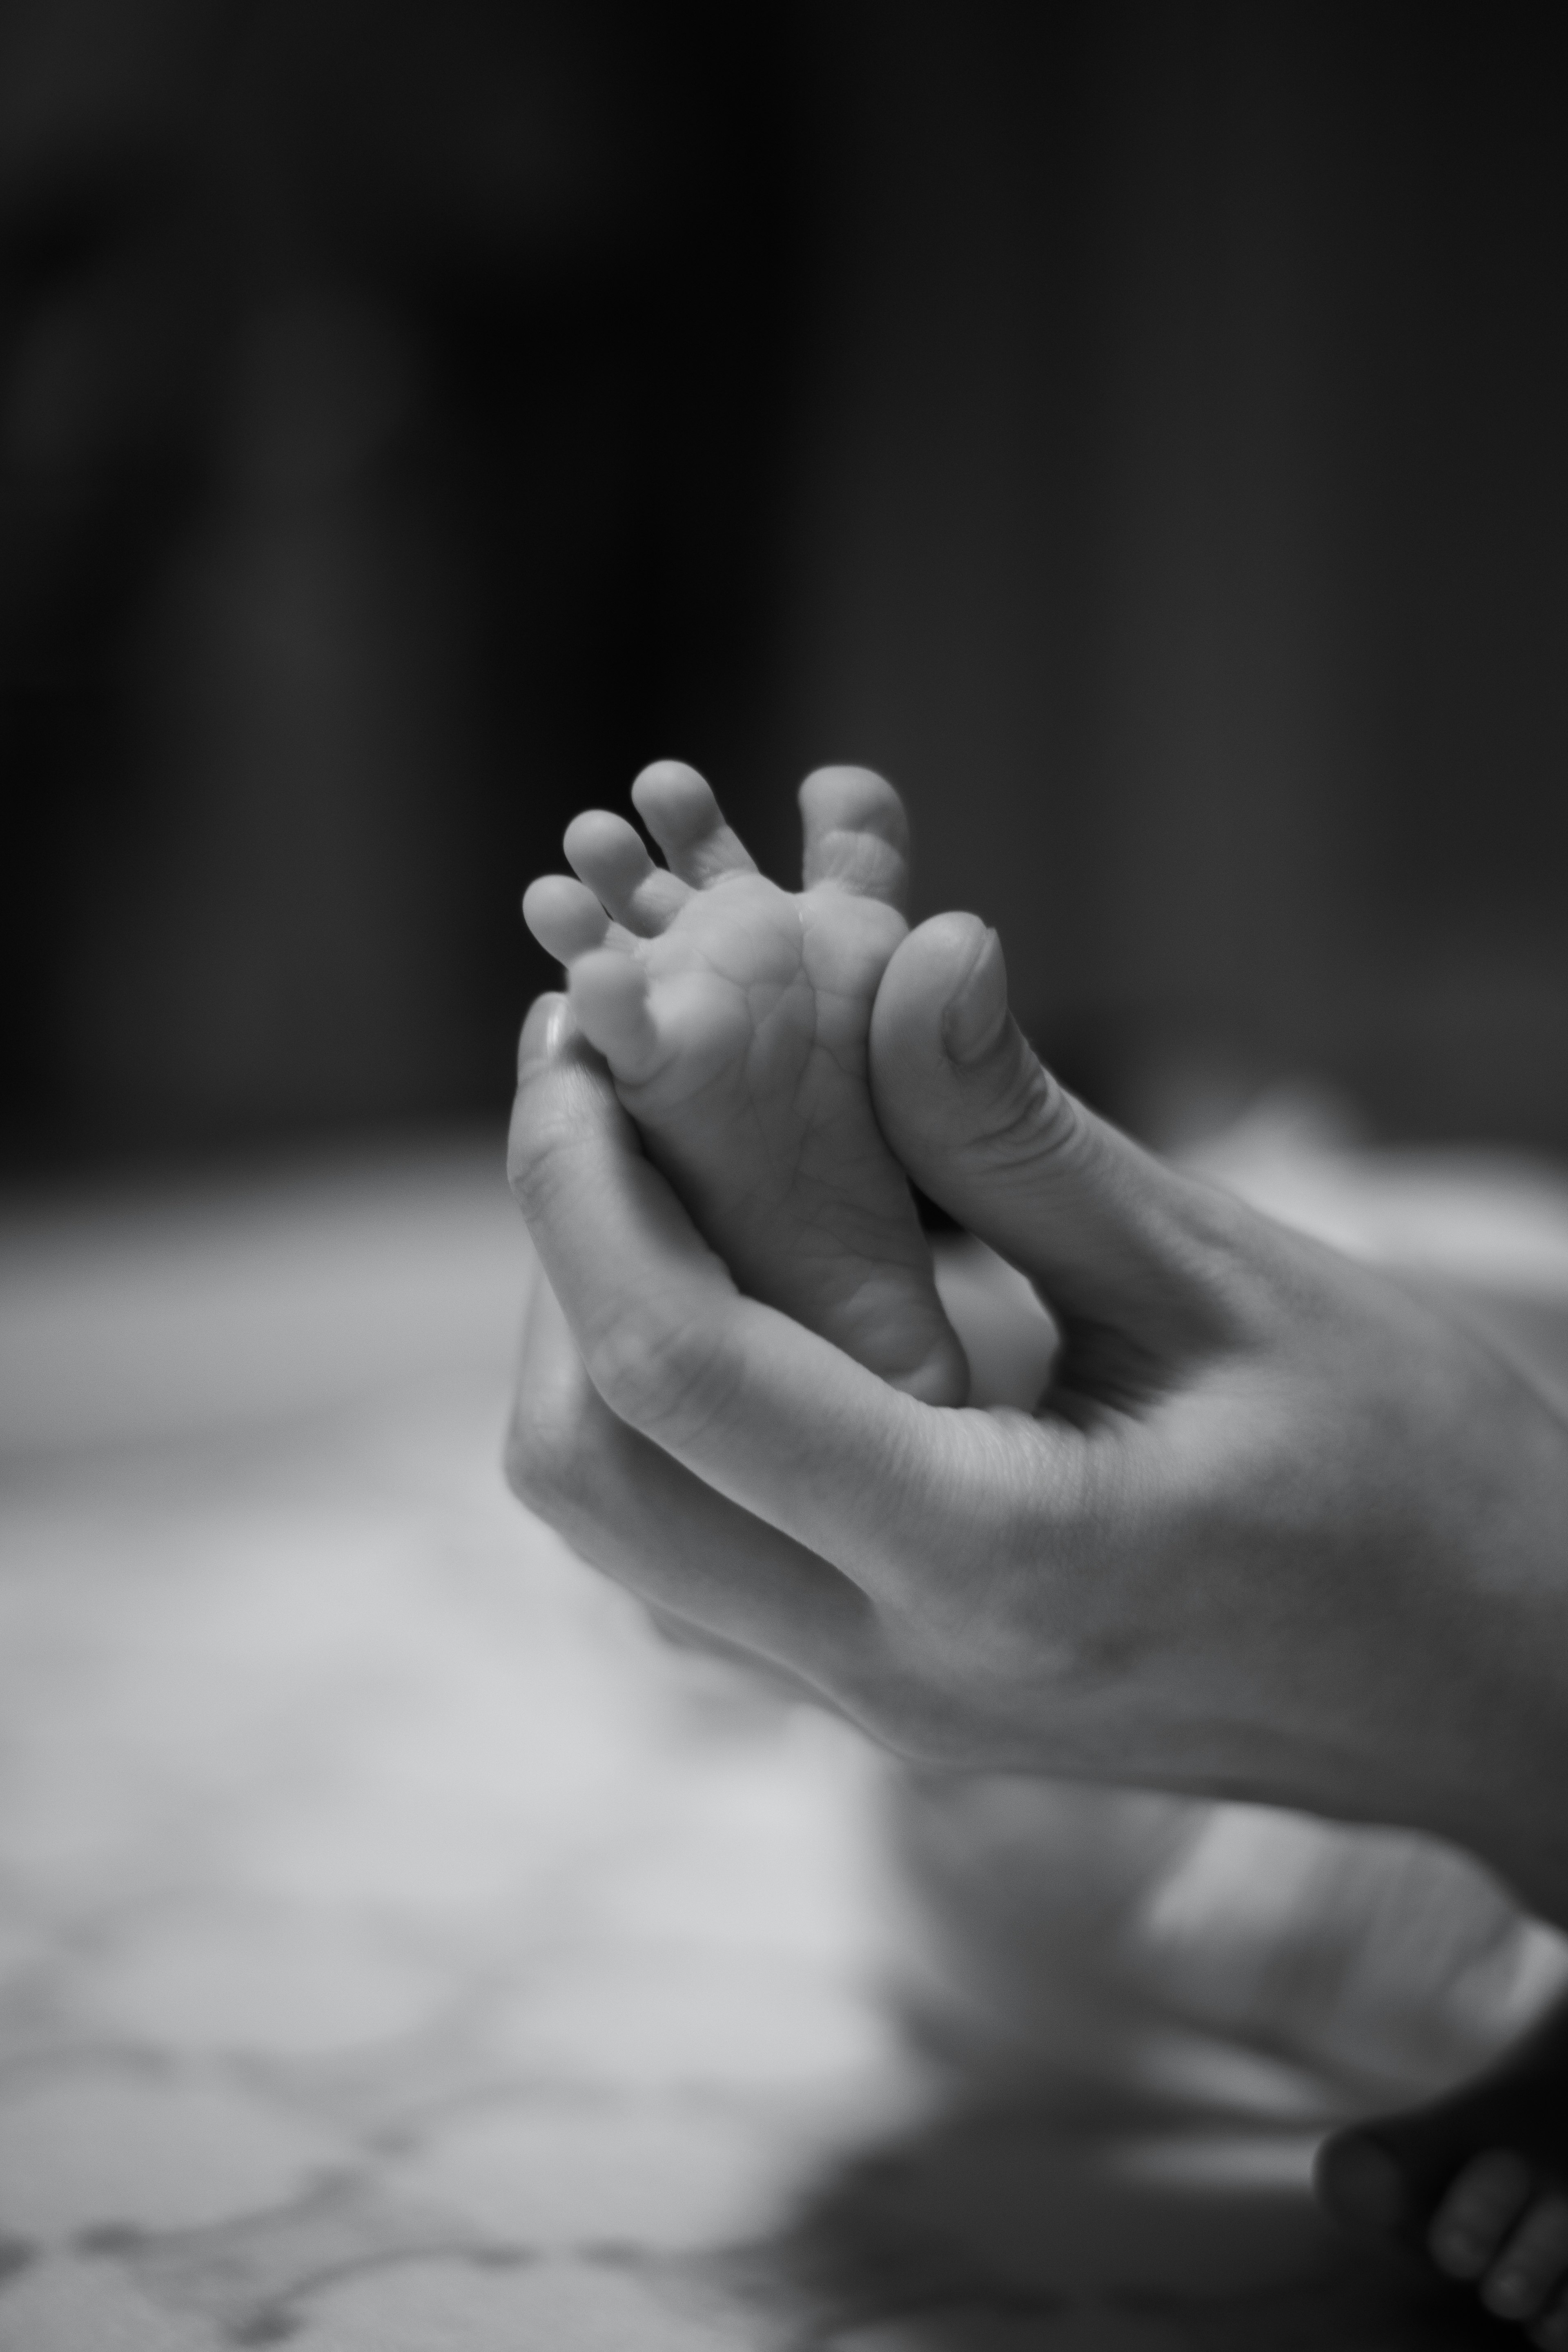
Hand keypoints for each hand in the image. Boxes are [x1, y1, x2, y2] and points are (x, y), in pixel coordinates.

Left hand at [505, 917, 1567, 1927]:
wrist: (1509, 1698)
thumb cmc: (1425, 1487)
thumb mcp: (1240, 1282)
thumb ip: (1029, 1136)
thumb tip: (903, 949)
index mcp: (991, 1559)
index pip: (677, 1375)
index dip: (581, 1187)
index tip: (568, 1035)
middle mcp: (898, 1667)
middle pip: (593, 1476)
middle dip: (559, 1261)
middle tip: (590, 1085)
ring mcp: (885, 1707)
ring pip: (627, 1533)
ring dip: (599, 1342)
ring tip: (646, 1169)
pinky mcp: (899, 1694)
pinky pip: (704, 1560)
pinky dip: (674, 1416)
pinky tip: (739, 1286)